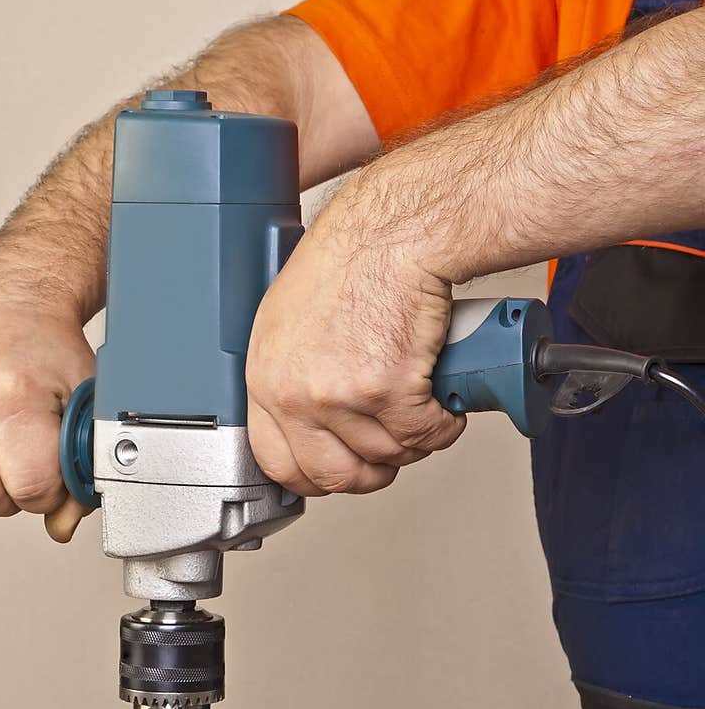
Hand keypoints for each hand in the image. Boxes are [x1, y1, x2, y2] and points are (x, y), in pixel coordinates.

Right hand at [0, 282, 94, 541]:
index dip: (42, 494)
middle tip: (16, 468)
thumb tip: (61, 523)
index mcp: (15, 390)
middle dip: (5, 495)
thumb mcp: (83, 404)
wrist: (10, 298)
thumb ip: (81, 468)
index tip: (46, 478)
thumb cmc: (46, 350)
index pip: (26, 485)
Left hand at [246, 172, 464, 496]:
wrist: (395, 232)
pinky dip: (444, 423)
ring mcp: (337, 396)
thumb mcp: (291, 321)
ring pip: (387, 455)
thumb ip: (294, 373)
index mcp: (265, 376)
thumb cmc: (353, 260)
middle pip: (334, 475)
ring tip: (422, 402)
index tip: (343, 468)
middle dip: (373, 469)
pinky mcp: (385, 391)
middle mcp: (294, 391)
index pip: (277, 462)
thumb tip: (311, 418)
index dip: (317, 476)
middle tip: (394, 445)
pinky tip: (443, 398)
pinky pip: (424, 435)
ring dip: (415, 437)